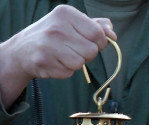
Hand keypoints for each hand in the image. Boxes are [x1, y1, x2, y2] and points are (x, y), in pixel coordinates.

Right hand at [0, 5, 115, 107]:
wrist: (23, 50)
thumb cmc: (53, 36)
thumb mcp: (72, 24)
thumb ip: (94, 26)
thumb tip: (112, 33)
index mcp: (66, 13)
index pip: (98, 34)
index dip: (100, 43)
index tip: (91, 43)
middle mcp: (57, 27)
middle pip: (92, 51)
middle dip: (86, 55)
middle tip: (72, 50)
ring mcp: (50, 45)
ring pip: (80, 64)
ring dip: (75, 64)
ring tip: (62, 56)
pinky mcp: (45, 62)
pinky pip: (69, 73)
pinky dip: (65, 71)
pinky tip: (54, 62)